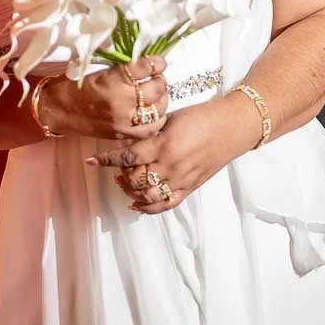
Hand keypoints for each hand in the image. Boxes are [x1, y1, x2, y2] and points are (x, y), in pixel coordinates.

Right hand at [39, 56, 168, 141]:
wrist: (60, 110)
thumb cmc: (77, 86)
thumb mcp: (100, 70)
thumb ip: (125, 68)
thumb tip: (148, 62)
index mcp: (113, 78)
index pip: (145, 66)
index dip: (156, 62)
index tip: (158, 61)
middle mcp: (121, 100)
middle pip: (156, 88)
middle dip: (160, 80)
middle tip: (156, 77)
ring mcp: (123, 120)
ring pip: (157, 109)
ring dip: (162, 100)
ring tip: (157, 95)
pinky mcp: (122, 134)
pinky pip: (149, 129)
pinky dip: (156, 119)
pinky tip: (153, 112)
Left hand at [85, 94, 254, 211]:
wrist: (232, 127)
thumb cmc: (203, 116)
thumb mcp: (172, 118)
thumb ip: (151, 132)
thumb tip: (130, 140)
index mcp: (164, 143)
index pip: (128, 157)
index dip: (106, 160)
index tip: (92, 161)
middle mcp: (170, 165)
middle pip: (134, 179)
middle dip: (120, 173)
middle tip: (115, 166)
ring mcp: (180, 179)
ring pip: (147, 196)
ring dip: (131, 191)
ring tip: (124, 182)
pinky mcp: (190, 187)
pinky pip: (166, 204)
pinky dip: (148, 207)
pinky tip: (137, 203)